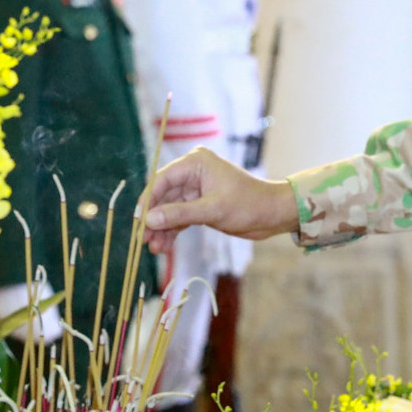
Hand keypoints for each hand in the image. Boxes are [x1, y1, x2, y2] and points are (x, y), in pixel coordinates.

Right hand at [142, 146, 299, 252]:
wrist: (273, 214)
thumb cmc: (248, 205)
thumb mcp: (212, 210)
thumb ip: (179, 214)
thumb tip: (149, 220)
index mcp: (195, 162)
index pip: (161, 180)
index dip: (147, 201)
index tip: (138, 222)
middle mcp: (193, 172)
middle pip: (162, 196)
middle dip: (154, 219)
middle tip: (143, 240)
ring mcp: (196, 189)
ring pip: (169, 209)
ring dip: (161, 228)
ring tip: (154, 248)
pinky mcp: (200, 204)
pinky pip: (179, 216)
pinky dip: (172, 230)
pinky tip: (163, 246)